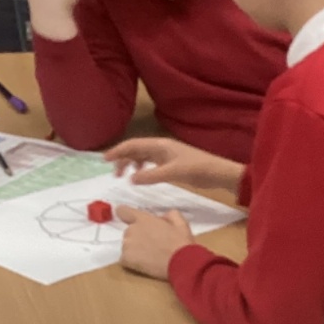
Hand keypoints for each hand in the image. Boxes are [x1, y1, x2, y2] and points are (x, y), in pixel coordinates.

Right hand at [106, 138, 243, 192]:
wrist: (219, 173)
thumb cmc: (198, 169)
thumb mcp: (173, 173)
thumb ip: (151, 176)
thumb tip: (131, 179)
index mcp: (160, 145)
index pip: (133, 145)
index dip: (118, 151)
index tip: (104, 159)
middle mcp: (161, 148)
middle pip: (136, 150)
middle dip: (123, 159)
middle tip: (114, 173)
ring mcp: (167, 156)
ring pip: (143, 157)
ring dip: (132, 165)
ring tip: (125, 177)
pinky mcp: (173, 164)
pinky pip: (152, 164)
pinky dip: (143, 169)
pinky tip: (141, 177)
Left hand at [117, 206, 192, 279]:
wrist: (182, 264)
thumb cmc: (182, 243)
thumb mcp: (181, 223)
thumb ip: (169, 215)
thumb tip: (163, 217)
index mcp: (143, 219)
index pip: (123, 211)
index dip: (126, 216)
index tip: (132, 221)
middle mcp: (131, 230)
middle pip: (129, 232)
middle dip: (138, 237)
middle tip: (153, 246)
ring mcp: (127, 245)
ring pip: (127, 246)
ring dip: (136, 250)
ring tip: (150, 257)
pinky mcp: (126, 259)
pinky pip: (125, 259)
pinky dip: (133, 262)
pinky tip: (146, 265)